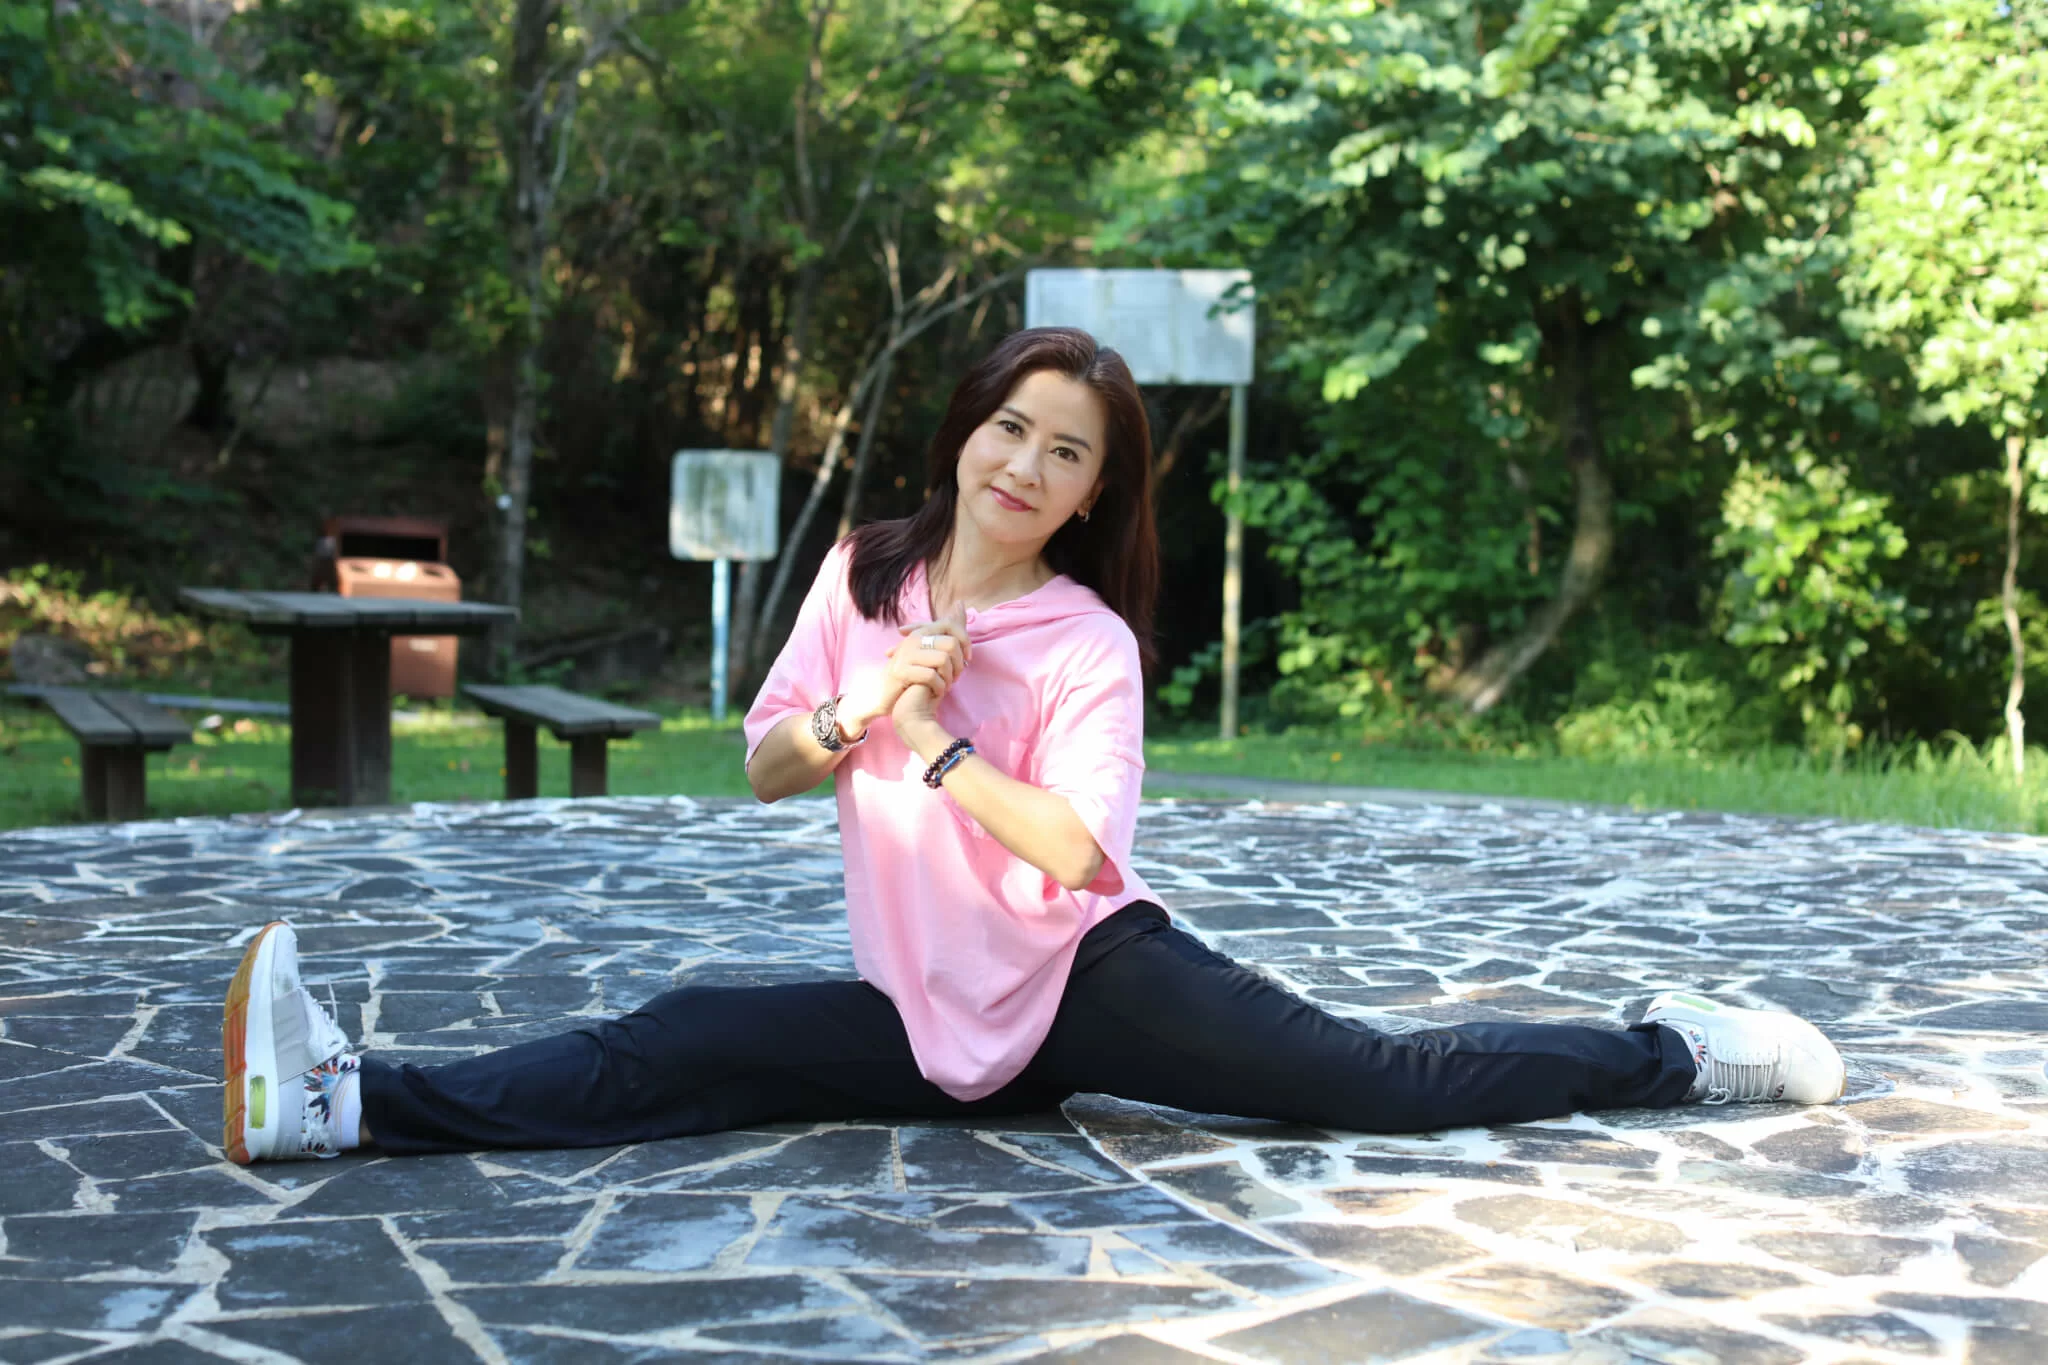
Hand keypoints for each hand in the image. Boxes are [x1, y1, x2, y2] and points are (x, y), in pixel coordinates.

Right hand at [840, 603, 969, 735]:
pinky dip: (939, 688)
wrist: (883, 696)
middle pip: (951, 644)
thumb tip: (961, 604)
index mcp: (920, 632)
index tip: (967, 659)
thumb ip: (945, 632)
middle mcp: (912, 639)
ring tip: (944, 686)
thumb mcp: (927, 651)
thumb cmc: (911, 674)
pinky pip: (931, 676)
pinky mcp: (902, 672)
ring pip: (943, 660)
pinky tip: (935, 693)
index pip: (950, 624)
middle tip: (955, 678)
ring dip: (949, 678)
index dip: (965, 641)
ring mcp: (906, 655)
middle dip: (959, 665)